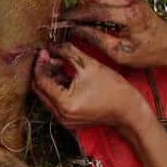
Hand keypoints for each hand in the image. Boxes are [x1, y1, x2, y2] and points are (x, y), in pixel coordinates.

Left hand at [32, 42, 148, 130]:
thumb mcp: (89, 65)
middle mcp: (60, 115)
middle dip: (43, 70)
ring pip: (45, 95)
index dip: (40, 63)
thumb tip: (50, 46)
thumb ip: (67, 52)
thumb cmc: (113, 89)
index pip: (40, 81)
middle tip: (51, 55)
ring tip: (62, 63)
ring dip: (50, 78)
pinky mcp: (68, 119)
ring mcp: (64, 120)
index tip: (44, 50)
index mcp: (64, 103)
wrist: (128, 110)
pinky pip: (54, 101)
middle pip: (39, 89)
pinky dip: (56, 87)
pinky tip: (66, 75)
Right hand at [58, 0, 166, 67]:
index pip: (93, 11)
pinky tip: (95, 4)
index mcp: (128, 15)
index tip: (60, 23)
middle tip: (71, 21)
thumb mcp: (120, 53)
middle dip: (78, 7)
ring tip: (83, 15)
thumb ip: (96, 39)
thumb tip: (74, 30)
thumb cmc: (149, 52)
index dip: (74, 18)